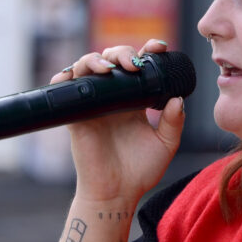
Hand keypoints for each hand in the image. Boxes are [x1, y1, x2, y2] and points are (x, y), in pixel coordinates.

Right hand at [50, 39, 184, 205]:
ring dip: (96, 60)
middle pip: (112, 60)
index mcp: (135, 100)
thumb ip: (174, 121)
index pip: (139, 66)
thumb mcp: (166, 145)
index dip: (147, 51)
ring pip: (88, 68)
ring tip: (110, 68)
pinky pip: (64, 90)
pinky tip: (74, 75)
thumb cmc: (140, 172)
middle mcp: (113, 97)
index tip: (158, 47)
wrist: (117, 194)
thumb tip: (177, 98)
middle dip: (121, 52)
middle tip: (134, 63)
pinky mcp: (76, 115)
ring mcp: (93, 104)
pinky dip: (65, 77)